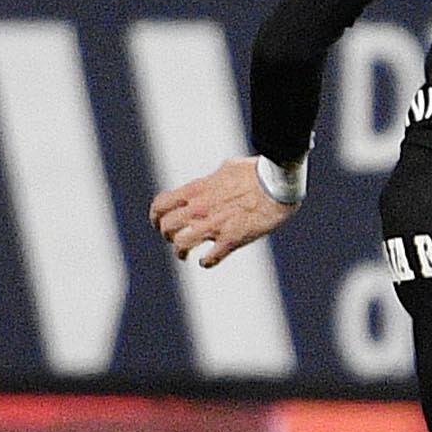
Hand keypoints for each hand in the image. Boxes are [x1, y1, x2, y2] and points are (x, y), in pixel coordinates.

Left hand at [150, 156, 294, 267]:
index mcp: (197, 190)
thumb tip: (218, 176)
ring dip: (180, 251)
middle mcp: (200, 208)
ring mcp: (214, 226)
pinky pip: (211, 258)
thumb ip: (216, 177)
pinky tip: (207, 261)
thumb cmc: (257, 172)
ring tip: (184, 255)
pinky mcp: (231, 239)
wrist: (276, 186)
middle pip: (167, 226)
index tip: (159, 222)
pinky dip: (206, 262)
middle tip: (174, 238)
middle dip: (167, 234)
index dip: (156, 216)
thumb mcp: (228, 168)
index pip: (162, 204)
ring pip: (182, 245)